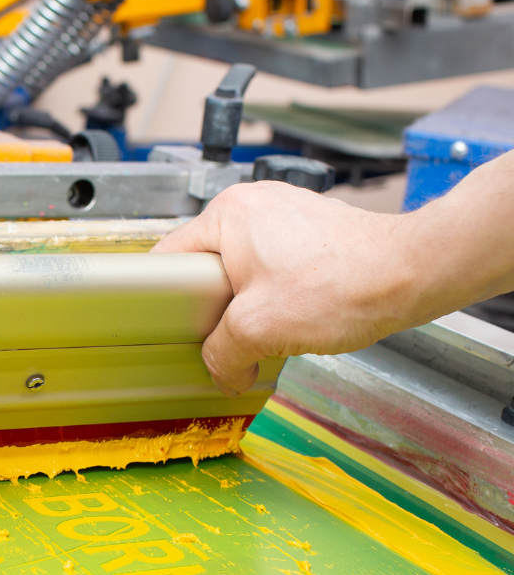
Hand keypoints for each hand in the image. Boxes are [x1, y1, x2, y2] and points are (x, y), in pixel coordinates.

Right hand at [153, 181, 416, 395]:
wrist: (412, 274)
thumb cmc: (342, 285)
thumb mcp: (258, 330)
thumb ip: (221, 354)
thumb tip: (220, 371)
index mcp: (227, 214)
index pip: (168, 257)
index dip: (163, 300)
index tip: (169, 329)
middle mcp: (252, 203)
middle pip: (205, 265)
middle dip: (211, 308)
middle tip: (221, 337)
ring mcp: (284, 213)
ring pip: (240, 268)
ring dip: (245, 304)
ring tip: (262, 329)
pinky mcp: (310, 229)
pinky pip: (271, 265)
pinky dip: (273, 294)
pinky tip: (290, 318)